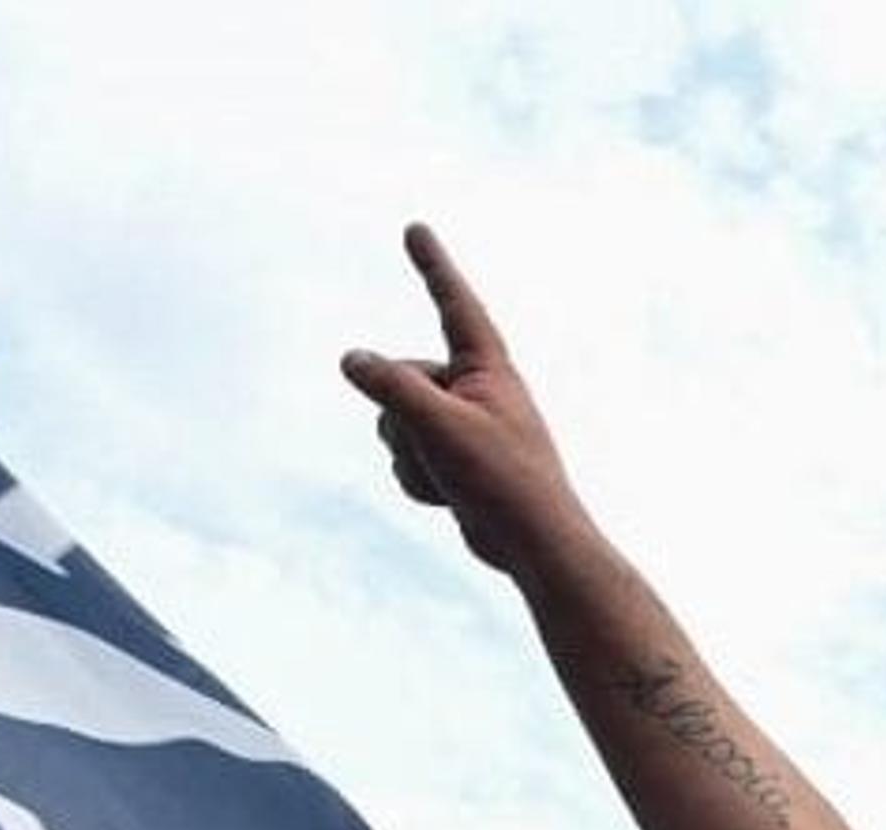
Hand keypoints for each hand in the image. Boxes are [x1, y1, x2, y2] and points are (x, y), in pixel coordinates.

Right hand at [340, 224, 583, 576]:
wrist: (533, 545)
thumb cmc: (502, 480)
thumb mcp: (438, 427)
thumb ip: (391, 386)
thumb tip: (353, 358)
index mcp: (488, 369)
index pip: (454, 304)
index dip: (433, 266)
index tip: (415, 229)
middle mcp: (475, 389)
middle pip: (401, 383)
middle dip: (404, 423)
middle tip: (448, 454)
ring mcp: (463, 425)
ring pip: (396, 426)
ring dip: (410, 458)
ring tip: (455, 478)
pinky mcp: (454, 459)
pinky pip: (406, 458)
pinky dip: (418, 480)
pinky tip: (450, 498)